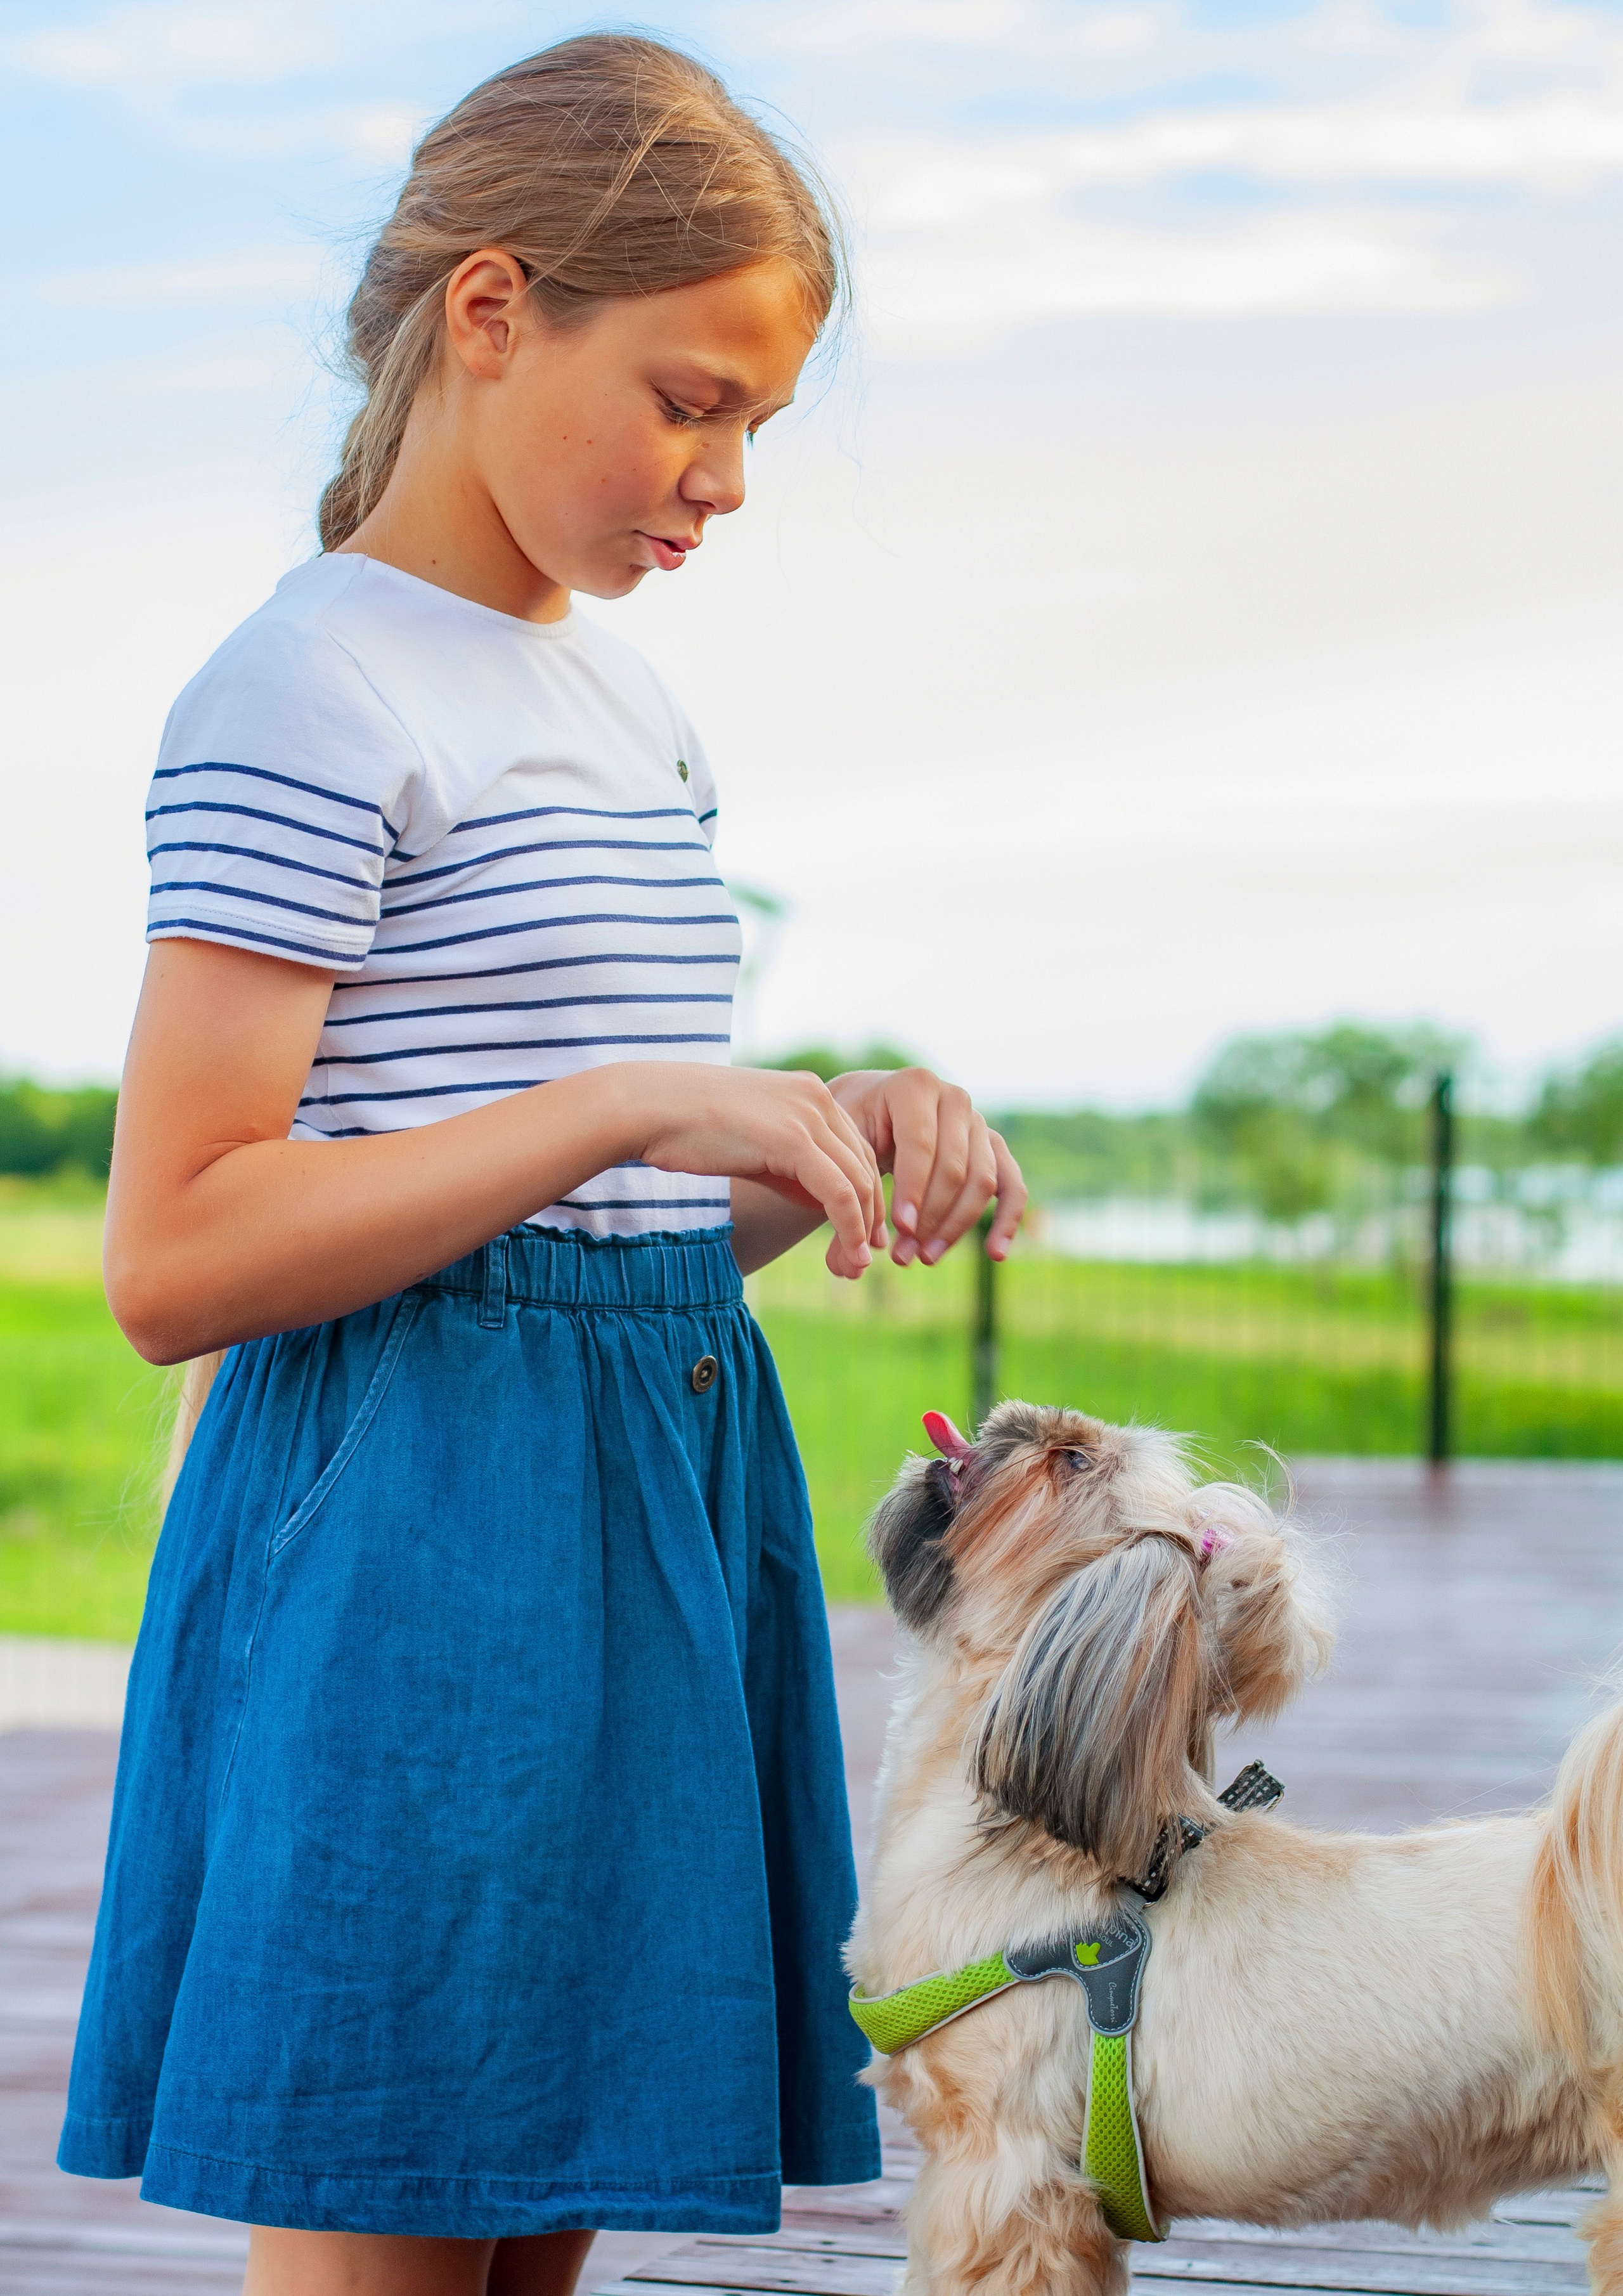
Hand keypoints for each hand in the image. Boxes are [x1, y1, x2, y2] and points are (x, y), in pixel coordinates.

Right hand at [631, 1064, 886, 1278]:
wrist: (645, 1107)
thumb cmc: (686, 1127)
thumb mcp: (753, 1140)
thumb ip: (788, 1162)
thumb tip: (817, 1198)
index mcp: (809, 1092)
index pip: (857, 1148)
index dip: (866, 1195)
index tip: (861, 1236)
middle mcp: (817, 1097)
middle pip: (866, 1165)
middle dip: (870, 1216)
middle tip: (862, 1259)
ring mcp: (807, 1115)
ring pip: (859, 1181)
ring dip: (862, 1229)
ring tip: (855, 1265)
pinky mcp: (792, 1140)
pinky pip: (839, 1192)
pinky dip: (850, 1228)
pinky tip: (849, 1254)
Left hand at [828, 1069, 1025, 1266]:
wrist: (872, 1108)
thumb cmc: (852, 1128)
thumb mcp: (843, 1146)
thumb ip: (846, 1193)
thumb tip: (854, 1260)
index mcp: (914, 1086)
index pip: (920, 1144)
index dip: (912, 1190)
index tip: (900, 1229)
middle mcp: (954, 1098)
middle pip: (954, 1167)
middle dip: (930, 1217)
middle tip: (903, 1255)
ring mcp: (978, 1122)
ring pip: (981, 1181)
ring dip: (955, 1226)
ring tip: (925, 1258)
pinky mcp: (994, 1147)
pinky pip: (1012, 1184)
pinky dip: (1008, 1219)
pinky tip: (995, 1254)